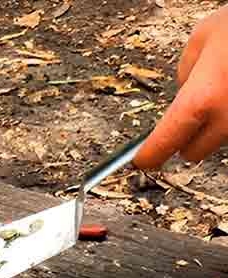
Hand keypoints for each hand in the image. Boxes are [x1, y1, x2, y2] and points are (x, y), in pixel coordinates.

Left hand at [136, 5, 227, 168]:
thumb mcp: (203, 37)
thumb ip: (185, 72)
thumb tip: (183, 90)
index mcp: (200, 99)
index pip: (163, 145)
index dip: (148, 155)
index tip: (142, 158)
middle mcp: (226, 119)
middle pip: (193, 152)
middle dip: (187, 139)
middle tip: (189, 116)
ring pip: (220, 139)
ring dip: (215, 125)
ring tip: (223, 89)